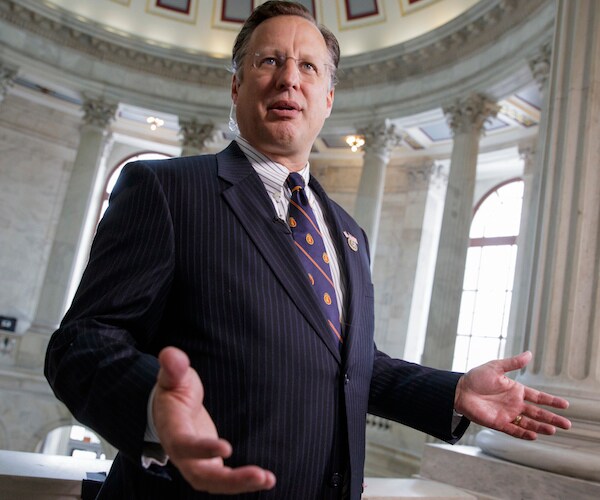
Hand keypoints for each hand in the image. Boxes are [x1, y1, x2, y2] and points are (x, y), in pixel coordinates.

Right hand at [153, 347, 275, 492]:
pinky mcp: (209, 466)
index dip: (203, 449)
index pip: (185, 445)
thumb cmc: (173, 390)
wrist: (169, 410)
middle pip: (201, 476)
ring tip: (268, 479)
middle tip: (258, 474)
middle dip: (230, 479)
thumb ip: (173, 367)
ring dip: (241, 484)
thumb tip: (170, 354)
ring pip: (215, 483)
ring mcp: (196, 463)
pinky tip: (266, 478)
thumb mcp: (173, 376)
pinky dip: (244, 482)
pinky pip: (225, 481)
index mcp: (172, 431)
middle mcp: (182, 455)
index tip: (227, 447)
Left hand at [454, 351, 570, 439]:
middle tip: (567, 424)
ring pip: (528, 423)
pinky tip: (534, 435)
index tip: (566, 405)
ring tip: (553, 430)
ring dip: (540, 427)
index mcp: (516, 390)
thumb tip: (529, 354)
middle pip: (538, 412)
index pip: (538, 397)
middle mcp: (514, 403)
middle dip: (552, 418)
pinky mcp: (498, 422)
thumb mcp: (495, 367)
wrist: (459, 390)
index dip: (551, 401)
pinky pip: (513, 430)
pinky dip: (523, 433)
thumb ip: (513, 363)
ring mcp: (507, 414)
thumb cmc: (476, 377)